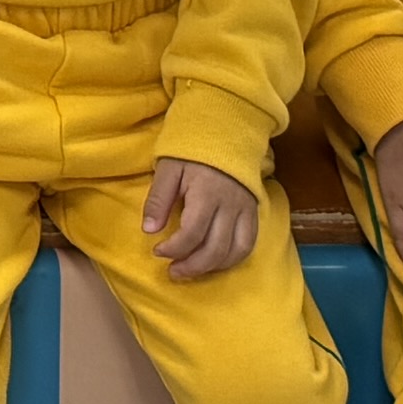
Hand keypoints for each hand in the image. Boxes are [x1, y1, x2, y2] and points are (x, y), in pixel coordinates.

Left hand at [143, 155, 260, 279]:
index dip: (173, 249)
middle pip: (215, 248)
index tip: (157, 250)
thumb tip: (149, 231)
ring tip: (191, 271)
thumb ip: (158, 199)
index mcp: (206, 193)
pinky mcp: (253, 212)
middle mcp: (230, 205)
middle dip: (192, 266)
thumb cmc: (192, 151)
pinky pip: (248, 244)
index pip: (192, 233)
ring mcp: (245, 210)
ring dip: (212, 268)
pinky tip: (214, 263)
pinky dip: (232, 259)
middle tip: (172, 271)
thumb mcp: (168, 169)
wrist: (226, 132)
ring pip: (234, 251)